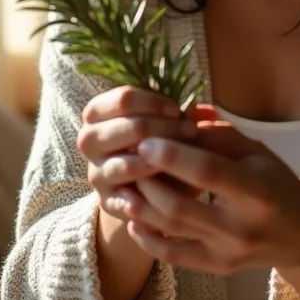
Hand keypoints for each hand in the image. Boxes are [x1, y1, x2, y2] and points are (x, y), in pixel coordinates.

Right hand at [76, 86, 216, 222]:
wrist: (144, 184)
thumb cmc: (158, 143)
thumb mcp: (166, 124)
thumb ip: (183, 116)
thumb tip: (209, 113)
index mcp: (99, 112)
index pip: (123, 99)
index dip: (154, 102)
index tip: (179, 111)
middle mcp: (89, 140)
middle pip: (126, 128)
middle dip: (163, 128)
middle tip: (192, 131)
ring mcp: (96, 172)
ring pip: (123, 164)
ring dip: (157, 161)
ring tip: (183, 159)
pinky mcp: (105, 200)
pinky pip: (121, 200)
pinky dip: (142, 198)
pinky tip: (164, 193)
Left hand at [110, 122, 299, 299]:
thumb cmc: (277, 183)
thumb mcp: (256, 152)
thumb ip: (219, 136)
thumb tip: (180, 117)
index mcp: (257, 190)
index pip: (208, 172)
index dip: (173, 156)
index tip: (145, 140)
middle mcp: (241, 227)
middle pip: (180, 205)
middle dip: (147, 180)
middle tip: (126, 159)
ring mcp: (227, 253)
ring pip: (170, 230)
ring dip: (140, 205)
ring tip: (122, 183)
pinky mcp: (216, 268)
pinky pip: (172, 256)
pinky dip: (147, 238)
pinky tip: (132, 217)